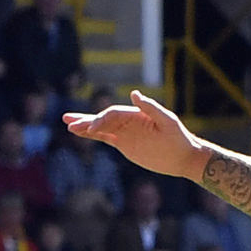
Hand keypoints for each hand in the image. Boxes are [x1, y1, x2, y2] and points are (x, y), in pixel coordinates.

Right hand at [61, 90, 209, 181]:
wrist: (183, 156)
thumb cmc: (178, 138)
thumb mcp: (167, 122)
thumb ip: (151, 108)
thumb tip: (134, 94)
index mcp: (136, 114)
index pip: (113, 114)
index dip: (101, 119)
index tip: (93, 128)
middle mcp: (128, 122)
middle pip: (102, 119)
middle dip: (85, 120)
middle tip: (67, 120)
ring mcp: (125, 133)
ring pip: (101, 129)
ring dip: (85, 127)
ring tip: (68, 126)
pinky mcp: (124, 144)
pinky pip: (105, 139)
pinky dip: (92, 136)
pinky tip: (81, 134)